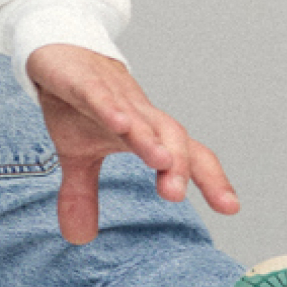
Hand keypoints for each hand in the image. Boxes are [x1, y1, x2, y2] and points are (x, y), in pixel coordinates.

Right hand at [24, 42, 238, 244]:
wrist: (56, 49)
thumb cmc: (78, 101)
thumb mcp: (77, 154)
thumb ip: (83, 194)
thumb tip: (79, 238)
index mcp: (145, 131)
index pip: (187, 156)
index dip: (210, 179)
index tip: (230, 207)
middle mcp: (139, 113)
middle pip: (173, 136)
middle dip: (180, 165)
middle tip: (176, 196)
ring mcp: (114, 94)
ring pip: (140, 117)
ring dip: (150, 139)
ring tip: (160, 163)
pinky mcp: (82, 80)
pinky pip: (100, 95)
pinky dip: (110, 108)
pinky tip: (119, 124)